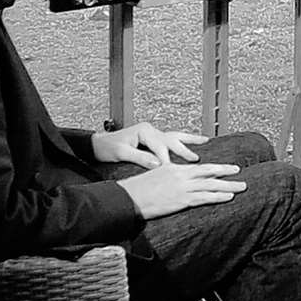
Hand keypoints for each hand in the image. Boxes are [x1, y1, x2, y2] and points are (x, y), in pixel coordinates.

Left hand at [92, 121, 206, 166]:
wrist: (97, 145)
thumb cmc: (107, 148)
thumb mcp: (122, 153)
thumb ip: (141, 158)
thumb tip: (157, 165)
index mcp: (144, 131)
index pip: (159, 147)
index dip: (166, 160)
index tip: (172, 170)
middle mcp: (150, 130)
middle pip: (171, 140)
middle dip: (184, 150)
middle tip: (194, 159)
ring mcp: (152, 133)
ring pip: (175, 136)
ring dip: (189, 140)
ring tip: (204, 141)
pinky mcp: (152, 138)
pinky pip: (170, 139)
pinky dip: (182, 141)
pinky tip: (192, 142)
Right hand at [118, 162, 245, 218]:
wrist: (128, 198)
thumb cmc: (138, 189)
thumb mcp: (155, 175)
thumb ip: (170, 176)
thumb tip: (179, 180)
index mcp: (175, 168)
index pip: (199, 167)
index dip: (214, 168)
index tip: (226, 168)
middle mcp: (181, 175)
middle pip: (209, 172)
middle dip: (226, 171)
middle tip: (239, 171)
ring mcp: (182, 187)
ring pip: (211, 185)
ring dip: (228, 185)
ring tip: (241, 186)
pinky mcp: (181, 200)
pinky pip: (204, 198)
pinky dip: (218, 196)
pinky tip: (229, 196)